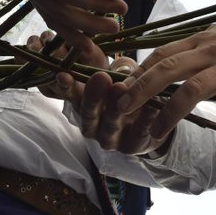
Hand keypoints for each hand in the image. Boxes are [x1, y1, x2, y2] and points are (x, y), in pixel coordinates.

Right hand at [24, 33, 165, 155]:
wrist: (152, 121)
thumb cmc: (130, 92)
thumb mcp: (121, 75)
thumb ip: (117, 69)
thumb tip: (120, 67)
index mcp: (85, 104)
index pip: (72, 95)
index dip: (67, 87)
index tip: (62, 74)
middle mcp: (93, 125)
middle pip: (89, 113)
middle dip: (94, 95)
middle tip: (100, 77)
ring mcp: (111, 139)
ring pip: (110, 125)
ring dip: (115, 107)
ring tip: (122, 88)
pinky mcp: (132, 147)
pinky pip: (139, 132)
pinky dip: (145, 118)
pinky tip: (152, 105)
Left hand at [114, 13, 215, 162]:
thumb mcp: (215, 37)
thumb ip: (190, 50)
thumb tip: (158, 63)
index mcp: (200, 40)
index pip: (161, 55)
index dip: (138, 72)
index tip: (118, 89)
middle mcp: (212, 51)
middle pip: (169, 68)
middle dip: (141, 88)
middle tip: (121, 108)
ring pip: (194, 89)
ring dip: (171, 113)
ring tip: (157, 134)